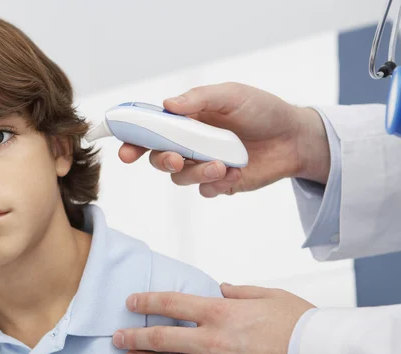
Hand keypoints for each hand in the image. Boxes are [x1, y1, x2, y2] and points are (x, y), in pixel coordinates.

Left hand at [112, 284, 315, 353]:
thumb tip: (222, 289)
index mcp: (220, 312)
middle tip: (117, 338)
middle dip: (134, 337)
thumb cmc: (299, 325)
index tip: (131, 302)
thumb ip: (240, 292)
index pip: (171, 303)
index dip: (147, 301)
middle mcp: (212, 340)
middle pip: (161, 338)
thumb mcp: (269, 295)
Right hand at [118, 82, 329, 196]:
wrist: (294, 138)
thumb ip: (199, 99)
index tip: (125, 150)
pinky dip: (216, 185)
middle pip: (158, 158)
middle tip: (175, 159)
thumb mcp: (232, 95)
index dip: (134, 139)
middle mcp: (190, 144)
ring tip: (221, 165)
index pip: (151, 129)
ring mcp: (203, 165)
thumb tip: (167, 104)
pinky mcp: (219, 183)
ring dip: (196, 173)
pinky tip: (234, 174)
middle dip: (162, 161)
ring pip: (181, 177)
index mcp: (186, 120)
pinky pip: (205, 191)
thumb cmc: (263, 110)